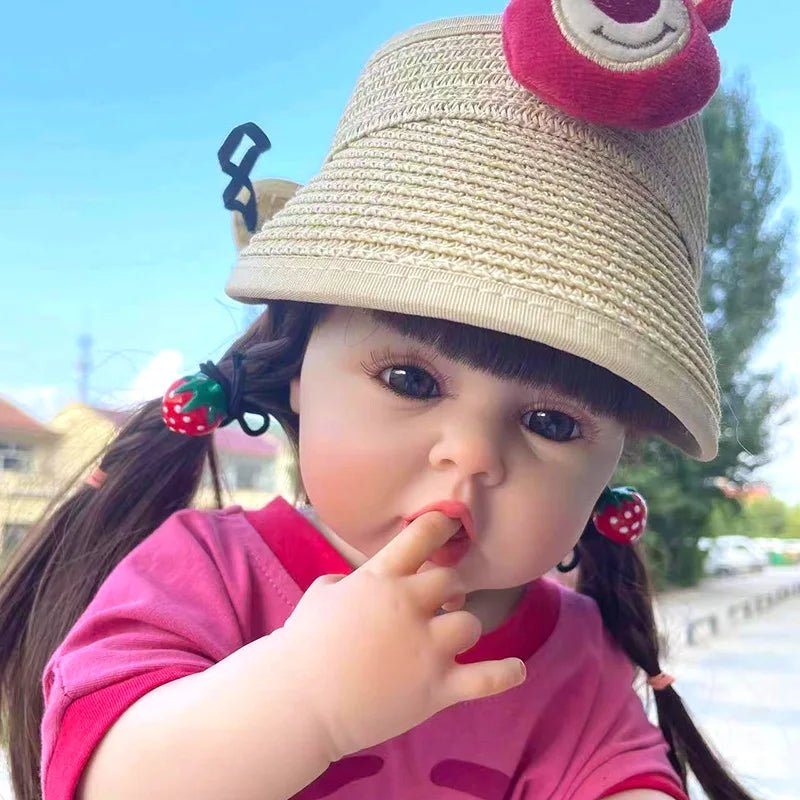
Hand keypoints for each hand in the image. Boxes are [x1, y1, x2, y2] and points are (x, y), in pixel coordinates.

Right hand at [279, 511, 526, 759]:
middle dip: (449, 591)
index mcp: (380, 579)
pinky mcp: (436, 688)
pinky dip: (505, 674)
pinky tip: (517, 669)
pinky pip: (485, 679)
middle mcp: (407, 605)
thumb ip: (347, 582)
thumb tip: (357, 581)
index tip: (452, 523)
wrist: (297, 702)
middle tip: (438, 604)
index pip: (424, 534)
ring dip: (461, 629)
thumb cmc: (303, 646)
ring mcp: (425, 647)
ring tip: (448, 640)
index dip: (443, 525)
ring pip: (470, 624)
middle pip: (452, 581)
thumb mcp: (320, 595)